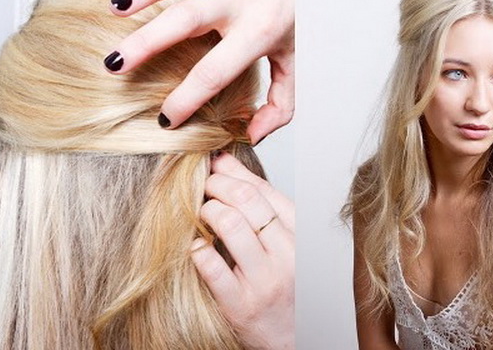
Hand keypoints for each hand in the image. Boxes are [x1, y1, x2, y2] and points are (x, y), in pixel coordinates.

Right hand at [104, 0, 293, 144]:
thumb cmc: (298, 16)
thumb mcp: (296, 62)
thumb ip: (280, 104)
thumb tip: (251, 135)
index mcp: (258, 32)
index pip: (215, 73)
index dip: (185, 100)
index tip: (164, 120)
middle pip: (186, 21)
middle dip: (147, 43)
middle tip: (112, 66)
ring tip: (114, 8)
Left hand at [191, 153, 294, 349]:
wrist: (294, 339)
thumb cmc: (285, 284)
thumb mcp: (283, 238)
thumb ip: (258, 200)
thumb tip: (225, 160)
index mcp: (298, 233)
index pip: (262, 188)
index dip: (232, 171)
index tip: (214, 163)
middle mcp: (286, 254)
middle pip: (245, 199)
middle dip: (215, 184)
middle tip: (201, 184)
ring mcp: (264, 280)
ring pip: (230, 224)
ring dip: (207, 211)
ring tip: (201, 213)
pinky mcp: (240, 306)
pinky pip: (212, 266)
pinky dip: (197, 248)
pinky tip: (194, 245)